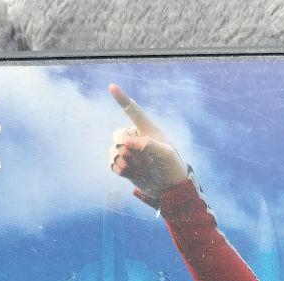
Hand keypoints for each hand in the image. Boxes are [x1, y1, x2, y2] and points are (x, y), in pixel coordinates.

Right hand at [108, 84, 188, 205]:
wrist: (170, 189)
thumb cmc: (172, 167)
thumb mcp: (165, 155)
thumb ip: (147, 145)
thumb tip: (126, 142)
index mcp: (147, 130)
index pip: (133, 111)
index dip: (121, 99)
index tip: (112, 86)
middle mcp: (136, 139)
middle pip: (117, 134)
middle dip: (122, 145)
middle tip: (132, 155)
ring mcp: (130, 152)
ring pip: (113, 149)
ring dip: (120, 159)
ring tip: (131, 167)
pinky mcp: (125, 165)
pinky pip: (112, 163)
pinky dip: (117, 168)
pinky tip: (126, 172)